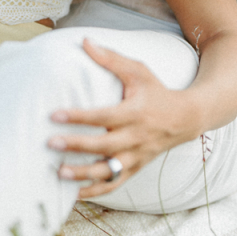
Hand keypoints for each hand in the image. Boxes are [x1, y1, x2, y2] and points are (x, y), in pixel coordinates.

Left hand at [46, 39, 199, 198]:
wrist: (186, 118)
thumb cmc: (157, 91)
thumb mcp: (138, 71)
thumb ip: (110, 58)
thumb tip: (84, 41)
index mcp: (134, 113)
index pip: (104, 117)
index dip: (79, 117)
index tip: (55, 115)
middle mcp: (135, 138)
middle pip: (103, 146)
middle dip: (76, 146)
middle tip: (50, 143)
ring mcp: (136, 157)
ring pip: (108, 171)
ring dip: (83, 174)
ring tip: (59, 173)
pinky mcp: (135, 169)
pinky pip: (114, 184)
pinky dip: (95, 191)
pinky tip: (73, 194)